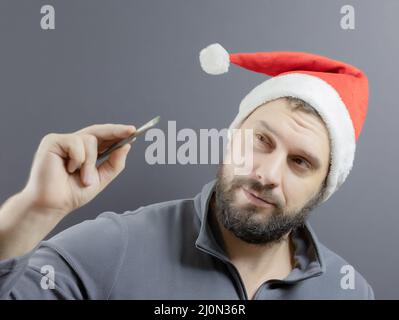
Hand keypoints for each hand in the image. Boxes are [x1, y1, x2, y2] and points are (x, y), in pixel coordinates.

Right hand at [21, 123, 135, 215]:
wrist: (53, 205)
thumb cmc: (72, 193)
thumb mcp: (101, 179)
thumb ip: (114, 164)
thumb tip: (126, 146)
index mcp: (85, 151)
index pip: (103, 138)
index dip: (118, 133)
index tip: (133, 131)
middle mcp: (74, 143)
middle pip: (98, 131)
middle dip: (116, 131)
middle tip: (131, 130)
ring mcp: (64, 141)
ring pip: (90, 140)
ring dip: (91, 162)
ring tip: (82, 178)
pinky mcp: (53, 141)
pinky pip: (76, 143)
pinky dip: (79, 159)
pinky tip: (69, 169)